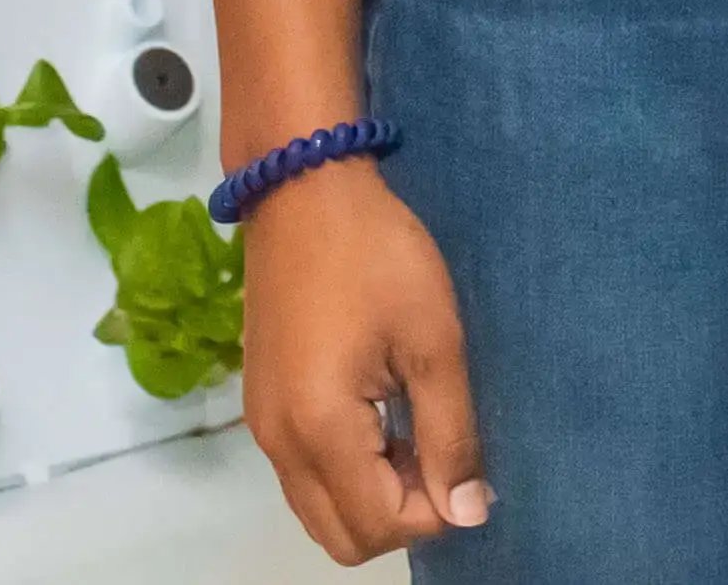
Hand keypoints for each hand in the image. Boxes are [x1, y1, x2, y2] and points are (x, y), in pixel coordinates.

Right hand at [237, 161, 487, 561]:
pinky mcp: (260, 407)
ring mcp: (262, 427)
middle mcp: (279, 443)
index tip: (460, 458)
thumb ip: (450, 435)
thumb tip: (467, 513)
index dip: (435, 510)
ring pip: (318, 513)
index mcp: (320, 428)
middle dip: (399, 515)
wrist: (303, 189)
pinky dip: (343, 474)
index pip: (381, 525)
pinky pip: (302, 478)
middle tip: (434, 451)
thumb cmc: (378, 255)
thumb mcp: (434, 341)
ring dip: (370, 496)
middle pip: (342, 538)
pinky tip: (376, 415)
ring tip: (408, 430)